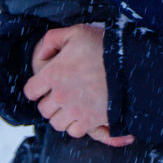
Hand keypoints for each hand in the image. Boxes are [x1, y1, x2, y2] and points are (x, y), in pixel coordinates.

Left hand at [23, 24, 133, 142]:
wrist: (131, 63)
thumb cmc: (104, 46)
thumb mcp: (77, 32)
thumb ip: (53, 39)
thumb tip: (41, 53)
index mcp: (53, 74)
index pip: (31, 91)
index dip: (36, 88)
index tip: (44, 85)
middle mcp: (61, 95)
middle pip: (43, 109)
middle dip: (50, 102)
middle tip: (61, 94)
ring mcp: (76, 110)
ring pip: (57, 123)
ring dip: (61, 115)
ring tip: (71, 106)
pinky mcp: (91, 121)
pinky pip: (74, 131)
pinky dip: (76, 125)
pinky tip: (82, 114)